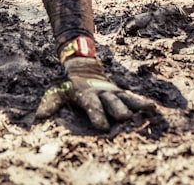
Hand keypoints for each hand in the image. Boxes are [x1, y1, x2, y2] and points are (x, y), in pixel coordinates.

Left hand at [35, 57, 154, 131]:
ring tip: (149, 111)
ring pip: (126, 99)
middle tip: (124, 118)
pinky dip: (143, 104)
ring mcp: (113, 93)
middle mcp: (102, 93)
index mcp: (86, 95)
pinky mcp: (121, 93)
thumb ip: (50, 104)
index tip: (102, 127)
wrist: (83, 65)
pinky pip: (133, 99)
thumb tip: (39, 118)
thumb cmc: (69, 85)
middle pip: (111, 102)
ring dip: (136, 106)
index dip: (96, 115)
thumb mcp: (58, 91)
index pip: (92, 106)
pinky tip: (154, 110)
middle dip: (117, 110)